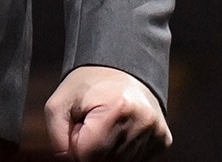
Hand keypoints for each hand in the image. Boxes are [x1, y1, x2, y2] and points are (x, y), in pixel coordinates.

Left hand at [45, 65, 171, 159]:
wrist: (121, 69)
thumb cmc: (87, 86)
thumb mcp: (59, 104)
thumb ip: (57, 137)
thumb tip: (69, 160)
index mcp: (117, 108)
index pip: (87, 154)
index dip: (77, 142)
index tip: (78, 125)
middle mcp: (142, 122)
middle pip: (105, 160)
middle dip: (92, 148)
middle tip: (91, 123)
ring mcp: (156, 132)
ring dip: (107, 150)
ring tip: (106, 125)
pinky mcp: (163, 140)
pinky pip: (136, 160)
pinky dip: (122, 150)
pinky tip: (121, 130)